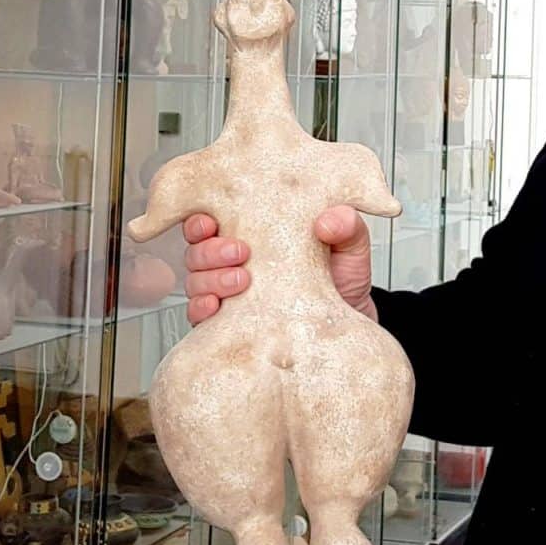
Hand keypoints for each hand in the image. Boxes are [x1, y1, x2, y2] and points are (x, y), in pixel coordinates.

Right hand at [181, 206, 375, 324]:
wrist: (349, 321)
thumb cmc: (342, 278)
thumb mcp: (349, 246)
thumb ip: (345, 225)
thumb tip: (328, 221)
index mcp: (253, 235)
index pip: (211, 222)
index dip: (201, 220)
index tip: (212, 221)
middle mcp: (233, 263)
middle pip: (196, 252)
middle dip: (210, 250)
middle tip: (241, 253)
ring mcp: (228, 294)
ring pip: (195, 282)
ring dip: (211, 279)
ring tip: (243, 280)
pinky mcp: (228, 323)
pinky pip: (199, 316)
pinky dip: (202, 310)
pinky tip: (217, 307)